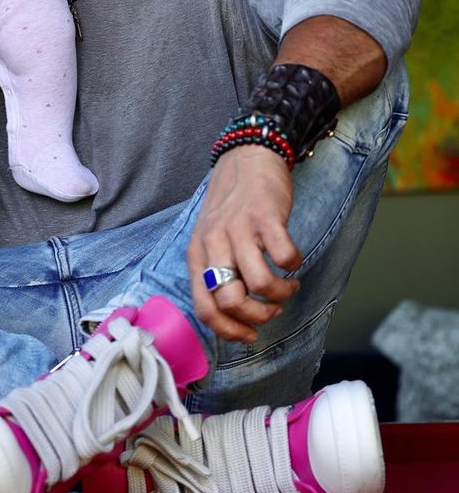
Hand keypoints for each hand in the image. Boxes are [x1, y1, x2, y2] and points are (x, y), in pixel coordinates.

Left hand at [186, 145, 301, 343]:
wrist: (246, 158)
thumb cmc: (230, 206)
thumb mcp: (209, 239)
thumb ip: (214, 270)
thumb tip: (232, 316)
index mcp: (197, 254)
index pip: (204, 308)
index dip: (229, 330)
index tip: (250, 335)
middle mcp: (213, 243)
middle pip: (230, 301)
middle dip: (258, 316)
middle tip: (272, 308)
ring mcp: (239, 229)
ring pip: (259, 284)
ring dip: (280, 295)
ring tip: (288, 287)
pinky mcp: (265, 217)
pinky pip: (284, 257)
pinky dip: (294, 266)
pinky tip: (293, 261)